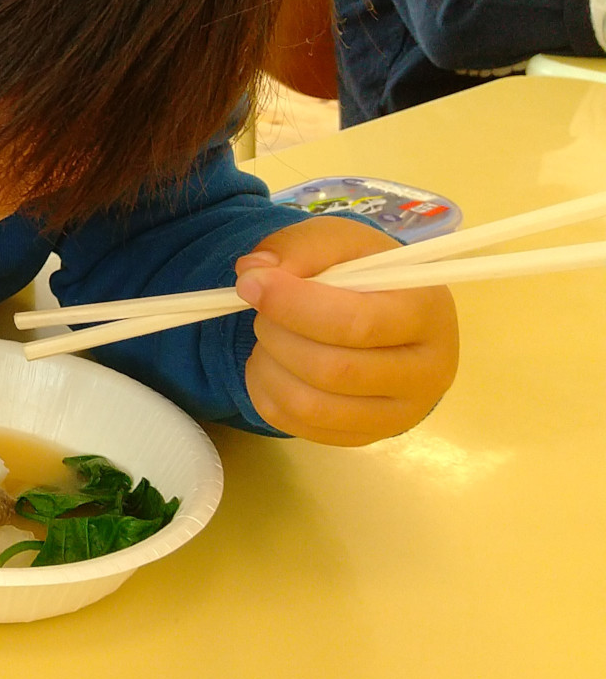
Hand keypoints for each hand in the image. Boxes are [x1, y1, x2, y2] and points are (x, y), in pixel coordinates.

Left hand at [237, 216, 458, 444]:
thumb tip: (252, 273)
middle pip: (333, 371)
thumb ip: (299, 248)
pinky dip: (267, 394)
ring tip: (268, 338)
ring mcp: (400, 413)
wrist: (389, 313)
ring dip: (269, 367)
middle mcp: (427, 371)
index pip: (357, 324)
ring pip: (312, 406)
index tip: (251, 285)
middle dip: (278, 336)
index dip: (293, 306)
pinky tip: (272, 364)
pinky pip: (299, 427)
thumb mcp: (340, 241)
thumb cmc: (367, 273)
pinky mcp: (368, 436)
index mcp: (427, 313)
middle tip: (262, 312)